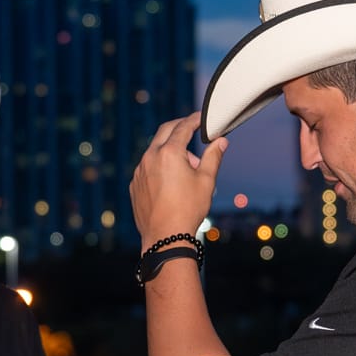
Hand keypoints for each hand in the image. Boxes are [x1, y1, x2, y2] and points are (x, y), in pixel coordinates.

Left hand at [131, 113, 227, 246]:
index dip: (195, 120)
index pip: (183, 127)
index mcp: (169, 153)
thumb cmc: (188, 209)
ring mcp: (140, 171)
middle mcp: (150, 158)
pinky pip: (147, 167)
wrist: (165, 237)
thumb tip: (221, 141)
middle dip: (180, 127)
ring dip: (171, 150)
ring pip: (155, 151)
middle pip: (165, 131)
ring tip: (189, 168)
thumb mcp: (206, 181)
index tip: (202, 118)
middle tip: (192, 129)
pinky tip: (172, 180)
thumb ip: (213, 157)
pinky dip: (160, 165)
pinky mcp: (135, 185)